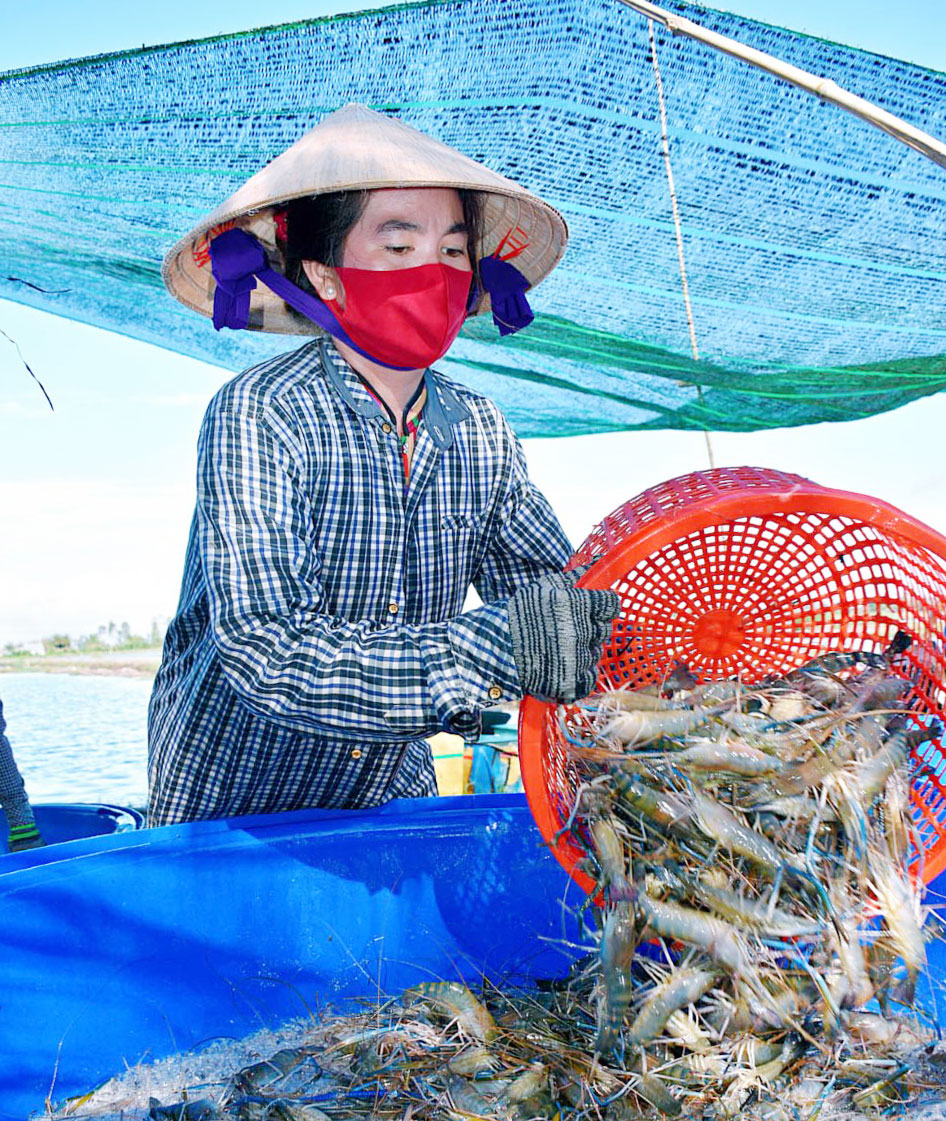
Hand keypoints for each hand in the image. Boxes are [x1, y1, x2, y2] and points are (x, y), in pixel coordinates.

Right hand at [507, 572, 619, 702]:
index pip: (610, 605)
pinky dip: (582, 673)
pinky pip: (590, 676)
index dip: (604, 606)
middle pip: (604, 629)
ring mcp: (575, 659)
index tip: (596, 608)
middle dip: (591, 627)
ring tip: (560, 646)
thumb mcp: (543, 587)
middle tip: (569, 628)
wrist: (494, 649)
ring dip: (584, 649)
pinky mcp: (570, 682)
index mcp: (574, 605)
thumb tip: (597, 562)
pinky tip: (566, 665)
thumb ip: (574, 576)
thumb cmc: (519, 613)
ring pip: (595, 652)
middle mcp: (578, 632)